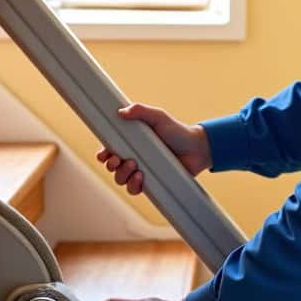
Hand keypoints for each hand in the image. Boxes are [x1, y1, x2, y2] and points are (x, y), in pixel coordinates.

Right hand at [96, 103, 211, 194]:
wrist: (197, 148)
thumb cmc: (177, 131)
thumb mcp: (158, 117)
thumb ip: (141, 111)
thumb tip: (121, 112)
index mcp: (131, 142)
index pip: (109, 150)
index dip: (103, 154)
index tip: (103, 154)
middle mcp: (133, 157)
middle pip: (111, 166)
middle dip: (111, 165)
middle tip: (119, 159)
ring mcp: (141, 171)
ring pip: (120, 179)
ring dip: (122, 174)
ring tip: (134, 166)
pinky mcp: (150, 183)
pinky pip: (134, 190)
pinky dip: (133, 185)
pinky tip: (141, 177)